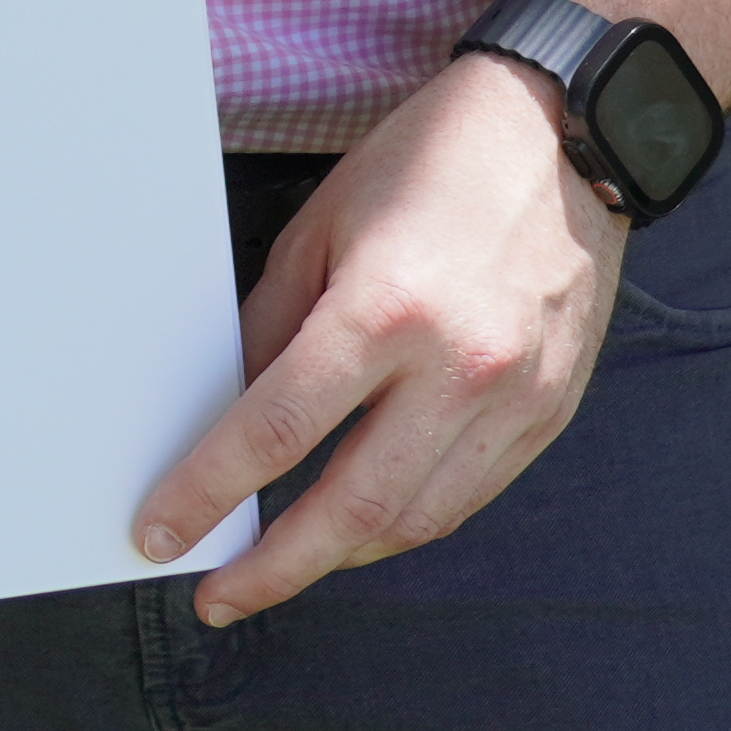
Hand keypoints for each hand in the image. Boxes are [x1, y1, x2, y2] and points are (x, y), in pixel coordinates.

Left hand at [130, 57, 615, 624]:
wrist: (566, 133)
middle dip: (275, 568)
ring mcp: (513, 398)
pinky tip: (364, 525)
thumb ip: (274, 325)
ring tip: (285, 563)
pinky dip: (407, 524)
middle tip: (220, 597)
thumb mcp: (324, 225)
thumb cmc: (432, 162)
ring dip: (341, 557)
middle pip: (351, 509)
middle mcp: (457, 367)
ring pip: (415, 522)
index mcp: (385, 310)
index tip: (164, 534)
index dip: (209, 492)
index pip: (277, 432)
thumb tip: (228, 412)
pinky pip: (468, 497)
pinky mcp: (549, 412)